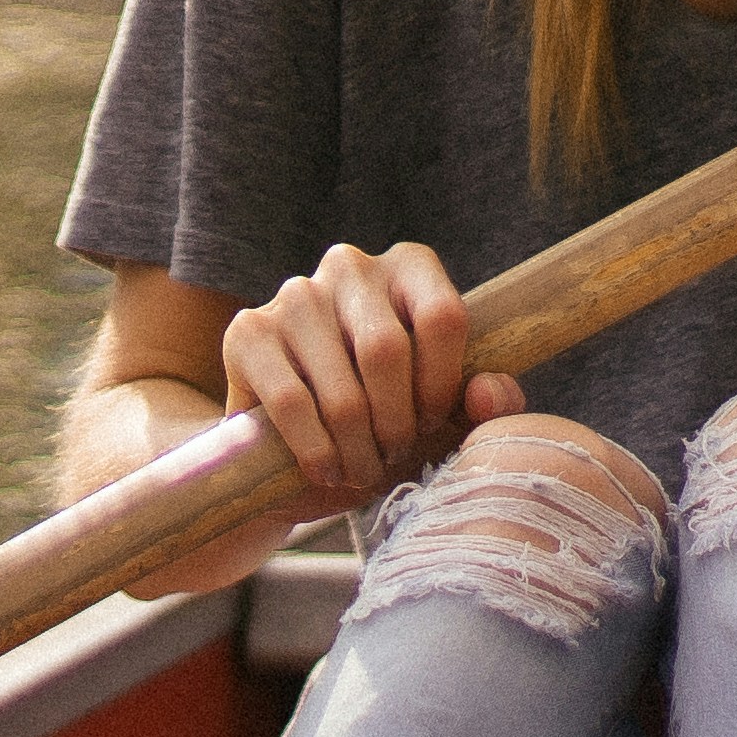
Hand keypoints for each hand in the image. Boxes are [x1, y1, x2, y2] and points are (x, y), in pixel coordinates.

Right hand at [219, 239, 519, 516]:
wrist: (293, 442)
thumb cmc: (385, 418)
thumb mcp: (444, 414)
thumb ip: (485, 403)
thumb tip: (489, 394)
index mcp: (410, 267)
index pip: (442, 318)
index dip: (442, 386)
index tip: (431, 424)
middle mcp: (350, 266)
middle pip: (387, 351)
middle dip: (396, 423)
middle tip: (394, 455)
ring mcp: (294, 294)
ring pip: (342, 388)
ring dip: (358, 447)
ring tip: (362, 470)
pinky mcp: (247, 331)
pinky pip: (292, 403)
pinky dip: (317, 450)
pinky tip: (327, 468)